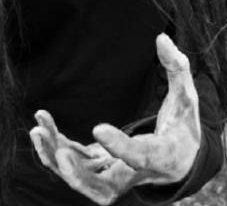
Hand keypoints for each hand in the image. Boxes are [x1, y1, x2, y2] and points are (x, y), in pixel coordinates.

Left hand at [29, 33, 200, 204]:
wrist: (181, 160)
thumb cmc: (184, 126)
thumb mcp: (187, 97)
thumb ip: (177, 68)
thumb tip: (161, 38)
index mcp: (161, 155)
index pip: (140, 157)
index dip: (119, 147)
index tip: (98, 128)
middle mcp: (135, 173)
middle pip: (105, 187)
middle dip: (80, 174)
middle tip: (60, 153)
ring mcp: (116, 174)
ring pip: (84, 180)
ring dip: (57, 161)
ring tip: (39, 130)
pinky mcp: (100, 168)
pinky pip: (76, 166)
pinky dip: (55, 151)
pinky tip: (41, 128)